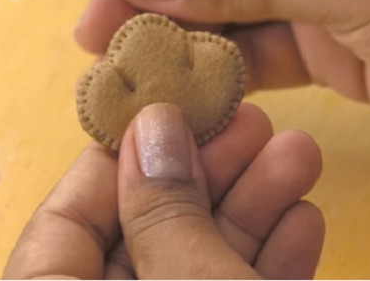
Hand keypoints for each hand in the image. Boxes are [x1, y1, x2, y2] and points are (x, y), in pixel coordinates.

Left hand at [3, 103, 323, 278]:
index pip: (66, 223)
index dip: (119, 160)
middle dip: (211, 172)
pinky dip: (275, 258)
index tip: (169, 110)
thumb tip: (154, 129)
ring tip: (297, 153)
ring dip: (257, 207)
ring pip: (207, 258)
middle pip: (151, 231)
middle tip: (250, 121)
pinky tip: (303, 217)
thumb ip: (165, 214)